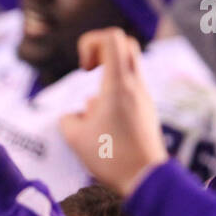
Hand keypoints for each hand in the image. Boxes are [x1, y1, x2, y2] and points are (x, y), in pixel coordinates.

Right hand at [59, 28, 167, 196]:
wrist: (146, 179)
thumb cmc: (111, 158)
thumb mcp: (75, 138)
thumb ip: (68, 119)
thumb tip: (75, 115)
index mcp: (118, 84)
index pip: (111, 37)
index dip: (90, 42)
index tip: (82, 68)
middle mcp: (135, 85)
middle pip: (124, 43)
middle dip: (100, 49)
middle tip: (88, 70)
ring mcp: (144, 97)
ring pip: (128, 65)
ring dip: (105, 73)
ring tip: (93, 104)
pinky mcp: (146, 110)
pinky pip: (130, 87)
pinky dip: (113, 92)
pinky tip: (104, 120)